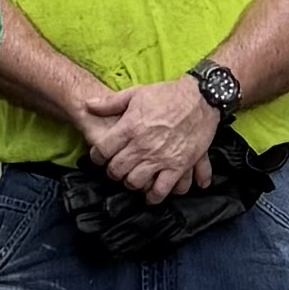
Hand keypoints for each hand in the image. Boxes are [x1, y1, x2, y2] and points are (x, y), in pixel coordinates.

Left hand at [78, 76, 223, 199]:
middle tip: (116, 169)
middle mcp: (142, 145)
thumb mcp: (136, 93)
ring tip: (133, 179)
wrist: (200, 99)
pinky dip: (154, 196)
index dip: (97, 156)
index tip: (100, 157)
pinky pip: (162, 189)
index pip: (103, 151)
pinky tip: (151, 194)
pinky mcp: (178, 166)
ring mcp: (160, 158)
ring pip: (135, 183)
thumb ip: (110, 102)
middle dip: (113, 172)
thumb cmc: (167, 94)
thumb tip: (88, 104)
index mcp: (130, 127)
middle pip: (116, 170)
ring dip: (131, 183)